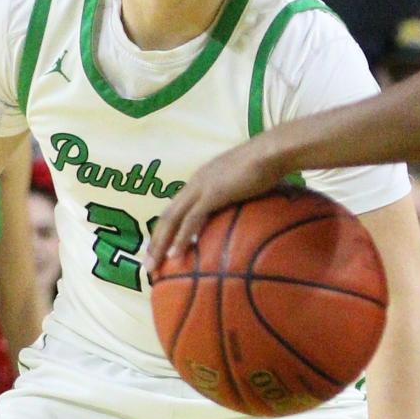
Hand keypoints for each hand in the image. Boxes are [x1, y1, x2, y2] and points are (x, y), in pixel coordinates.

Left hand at [146, 139, 290, 267]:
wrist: (272, 152)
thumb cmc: (266, 166)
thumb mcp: (245, 183)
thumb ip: (237, 196)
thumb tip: (243, 212)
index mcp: (201, 180)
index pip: (176, 208)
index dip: (165, 229)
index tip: (159, 249)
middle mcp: (195, 183)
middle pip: (167, 216)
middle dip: (155, 241)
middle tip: (147, 264)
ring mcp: (201, 188)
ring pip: (172, 219)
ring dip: (160, 244)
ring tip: (152, 266)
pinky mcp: (212, 194)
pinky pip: (191, 221)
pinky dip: (181, 239)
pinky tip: (175, 256)